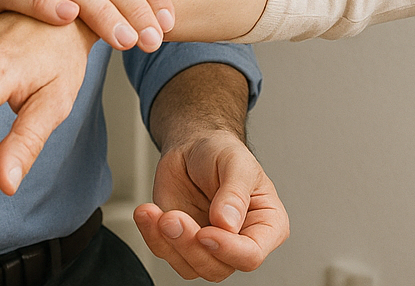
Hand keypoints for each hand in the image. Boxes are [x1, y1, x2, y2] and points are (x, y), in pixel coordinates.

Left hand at [134, 130, 288, 280]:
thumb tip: (227, 223)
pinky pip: (166, 254)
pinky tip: (148, 214)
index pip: (252, 254)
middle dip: (191, 245)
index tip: (206, 233)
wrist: (192, 146)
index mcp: (266, 224)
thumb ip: (235, 193)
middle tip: (174, 217)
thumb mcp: (235, 162)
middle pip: (218, 267)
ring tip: (160, 214)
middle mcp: (240, 240)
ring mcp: (210, 245)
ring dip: (170, 243)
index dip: (228, 249)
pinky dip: (152, 237)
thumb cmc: (221, 152)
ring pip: (191, 267)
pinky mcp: (182, 243)